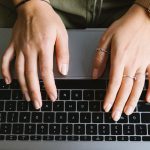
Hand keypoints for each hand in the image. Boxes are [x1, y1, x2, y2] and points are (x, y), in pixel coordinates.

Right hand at [1, 0, 68, 108]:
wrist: (32, 6)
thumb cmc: (49, 20)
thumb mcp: (62, 35)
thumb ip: (63, 54)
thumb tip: (63, 71)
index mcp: (43, 47)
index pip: (46, 73)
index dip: (49, 87)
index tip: (52, 97)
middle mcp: (29, 50)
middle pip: (31, 76)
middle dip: (35, 92)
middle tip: (38, 104)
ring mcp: (19, 48)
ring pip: (19, 72)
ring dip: (23, 87)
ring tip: (27, 98)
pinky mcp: (12, 45)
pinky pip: (6, 60)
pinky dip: (5, 72)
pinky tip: (8, 81)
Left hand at [92, 4, 149, 120]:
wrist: (144, 17)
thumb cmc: (125, 26)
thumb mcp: (105, 39)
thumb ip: (99, 59)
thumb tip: (94, 75)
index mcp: (119, 59)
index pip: (113, 84)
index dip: (108, 97)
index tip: (105, 107)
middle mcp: (131, 65)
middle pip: (124, 89)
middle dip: (118, 104)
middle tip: (114, 116)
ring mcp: (144, 64)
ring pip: (137, 87)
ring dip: (131, 101)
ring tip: (126, 112)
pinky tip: (148, 100)